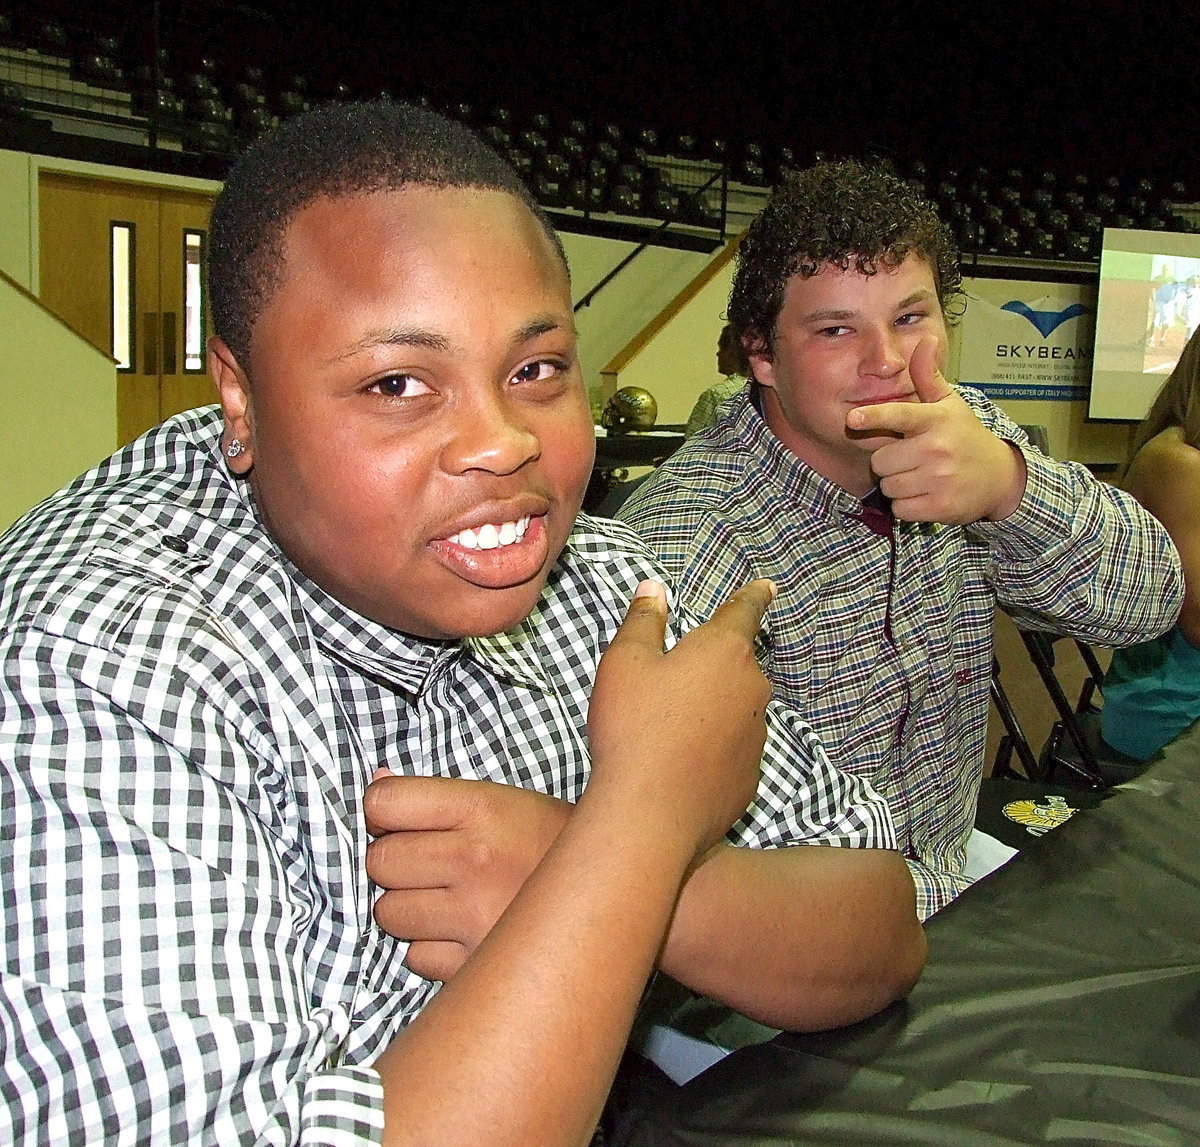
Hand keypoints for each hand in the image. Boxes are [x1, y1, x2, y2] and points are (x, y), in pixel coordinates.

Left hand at [365, 776, 570, 980]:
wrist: (615, 897)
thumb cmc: (551, 844)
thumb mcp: (503, 802)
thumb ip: (435, 797)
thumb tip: (375, 785)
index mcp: (482, 809)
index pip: (385, 804)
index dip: (381, 813)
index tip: (394, 821)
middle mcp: (474, 859)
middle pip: (379, 862)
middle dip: (395, 864)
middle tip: (429, 865)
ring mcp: (475, 915)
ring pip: (389, 913)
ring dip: (409, 909)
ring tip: (448, 900)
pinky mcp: (476, 965)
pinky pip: (416, 957)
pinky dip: (431, 949)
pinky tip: (463, 933)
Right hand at [586, 578, 775, 857]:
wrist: (650, 813)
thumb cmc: (634, 727)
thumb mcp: (625, 662)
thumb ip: (643, 621)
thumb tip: (655, 589)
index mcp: (724, 651)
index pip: (744, 612)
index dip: (753, 597)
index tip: (767, 587)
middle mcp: (752, 689)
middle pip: (737, 666)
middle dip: (714, 668)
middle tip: (676, 681)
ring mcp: (757, 736)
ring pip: (737, 711)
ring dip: (713, 712)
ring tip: (669, 730)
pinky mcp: (750, 777)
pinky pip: (732, 752)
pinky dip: (713, 751)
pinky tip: (681, 764)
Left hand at [846, 337, 1027, 523]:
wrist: (999, 477)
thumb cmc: (964, 436)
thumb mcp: (949, 403)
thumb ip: (927, 375)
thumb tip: (925, 338)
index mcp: (935, 420)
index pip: (900, 415)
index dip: (875, 417)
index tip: (853, 417)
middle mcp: (937, 448)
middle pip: (881, 461)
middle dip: (890, 462)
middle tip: (913, 458)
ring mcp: (939, 479)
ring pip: (888, 487)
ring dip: (898, 485)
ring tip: (922, 476)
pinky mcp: (940, 507)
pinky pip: (900, 508)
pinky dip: (908, 506)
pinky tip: (927, 495)